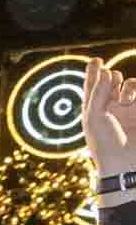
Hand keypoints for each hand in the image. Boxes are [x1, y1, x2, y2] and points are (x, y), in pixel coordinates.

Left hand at [83, 59, 135, 176]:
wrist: (125, 164)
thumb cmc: (104, 144)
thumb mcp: (94, 117)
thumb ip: (98, 92)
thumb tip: (105, 70)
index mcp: (93, 109)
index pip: (92, 85)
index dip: (93, 71)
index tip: (96, 61)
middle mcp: (109, 108)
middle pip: (111, 80)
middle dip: (112, 78)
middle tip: (112, 85)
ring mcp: (126, 109)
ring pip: (129, 84)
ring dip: (128, 86)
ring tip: (126, 97)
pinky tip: (132, 100)